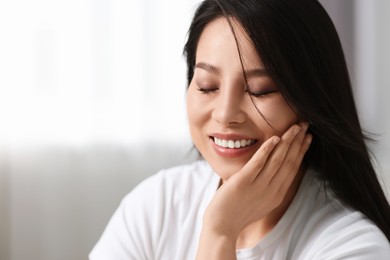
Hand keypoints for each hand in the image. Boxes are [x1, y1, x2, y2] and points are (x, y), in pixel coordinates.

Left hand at [202, 122, 311, 240]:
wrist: (222, 227)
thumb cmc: (238, 213)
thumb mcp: (260, 201)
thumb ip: (269, 187)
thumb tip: (274, 171)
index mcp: (276, 194)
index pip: (293, 168)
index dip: (301, 151)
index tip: (308, 137)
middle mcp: (271, 190)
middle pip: (289, 161)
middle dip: (298, 142)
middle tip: (305, 125)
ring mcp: (257, 186)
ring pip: (277, 160)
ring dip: (287, 141)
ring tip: (295, 127)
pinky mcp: (242, 183)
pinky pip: (258, 163)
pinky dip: (267, 150)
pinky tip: (274, 138)